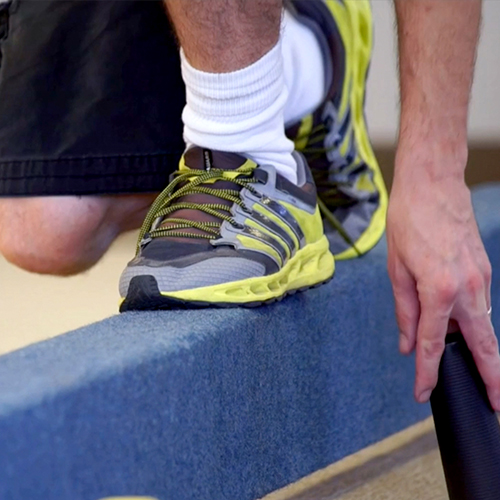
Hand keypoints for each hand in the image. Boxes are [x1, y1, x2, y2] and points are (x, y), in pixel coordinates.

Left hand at [387, 150, 499, 409]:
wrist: (433, 185)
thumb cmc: (408, 222)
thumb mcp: (396, 269)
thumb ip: (404, 310)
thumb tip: (406, 343)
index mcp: (440, 290)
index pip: (434, 344)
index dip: (427, 373)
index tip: (423, 393)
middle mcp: (468, 289)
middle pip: (483, 345)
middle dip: (491, 378)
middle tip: (495, 404)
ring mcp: (482, 278)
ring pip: (484, 325)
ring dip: (481, 349)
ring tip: (478, 372)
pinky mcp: (485, 270)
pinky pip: (480, 305)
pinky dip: (474, 322)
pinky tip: (462, 327)